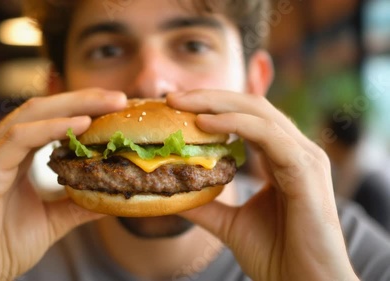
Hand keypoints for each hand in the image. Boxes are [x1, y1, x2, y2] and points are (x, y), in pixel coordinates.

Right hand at [0, 89, 126, 280]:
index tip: (118, 108)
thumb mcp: (54, 219)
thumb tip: (111, 195)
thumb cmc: (6, 245)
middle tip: (120, 98)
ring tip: (109, 104)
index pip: (51, 118)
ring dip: (74, 105)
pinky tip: (81, 124)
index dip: (84, 108)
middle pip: (44, 108)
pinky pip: (20, 139)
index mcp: (13, 154)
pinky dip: (51, 128)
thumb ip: (79, 203)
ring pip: (33, 114)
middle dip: (85, 99)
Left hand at [169, 90, 358, 280]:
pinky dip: (234, 123)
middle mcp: (295, 151)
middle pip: (251, 106)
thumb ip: (206, 204)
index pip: (246, 118)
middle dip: (209, 97)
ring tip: (181, 103)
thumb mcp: (230, 224)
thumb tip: (174, 193)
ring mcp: (303, 157)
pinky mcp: (305, 168)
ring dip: (216, 103)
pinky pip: (267, 134)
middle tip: (172, 96)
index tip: (175, 106)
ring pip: (259, 112)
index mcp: (282, 159)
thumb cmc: (275, 255)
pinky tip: (205, 123)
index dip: (212, 107)